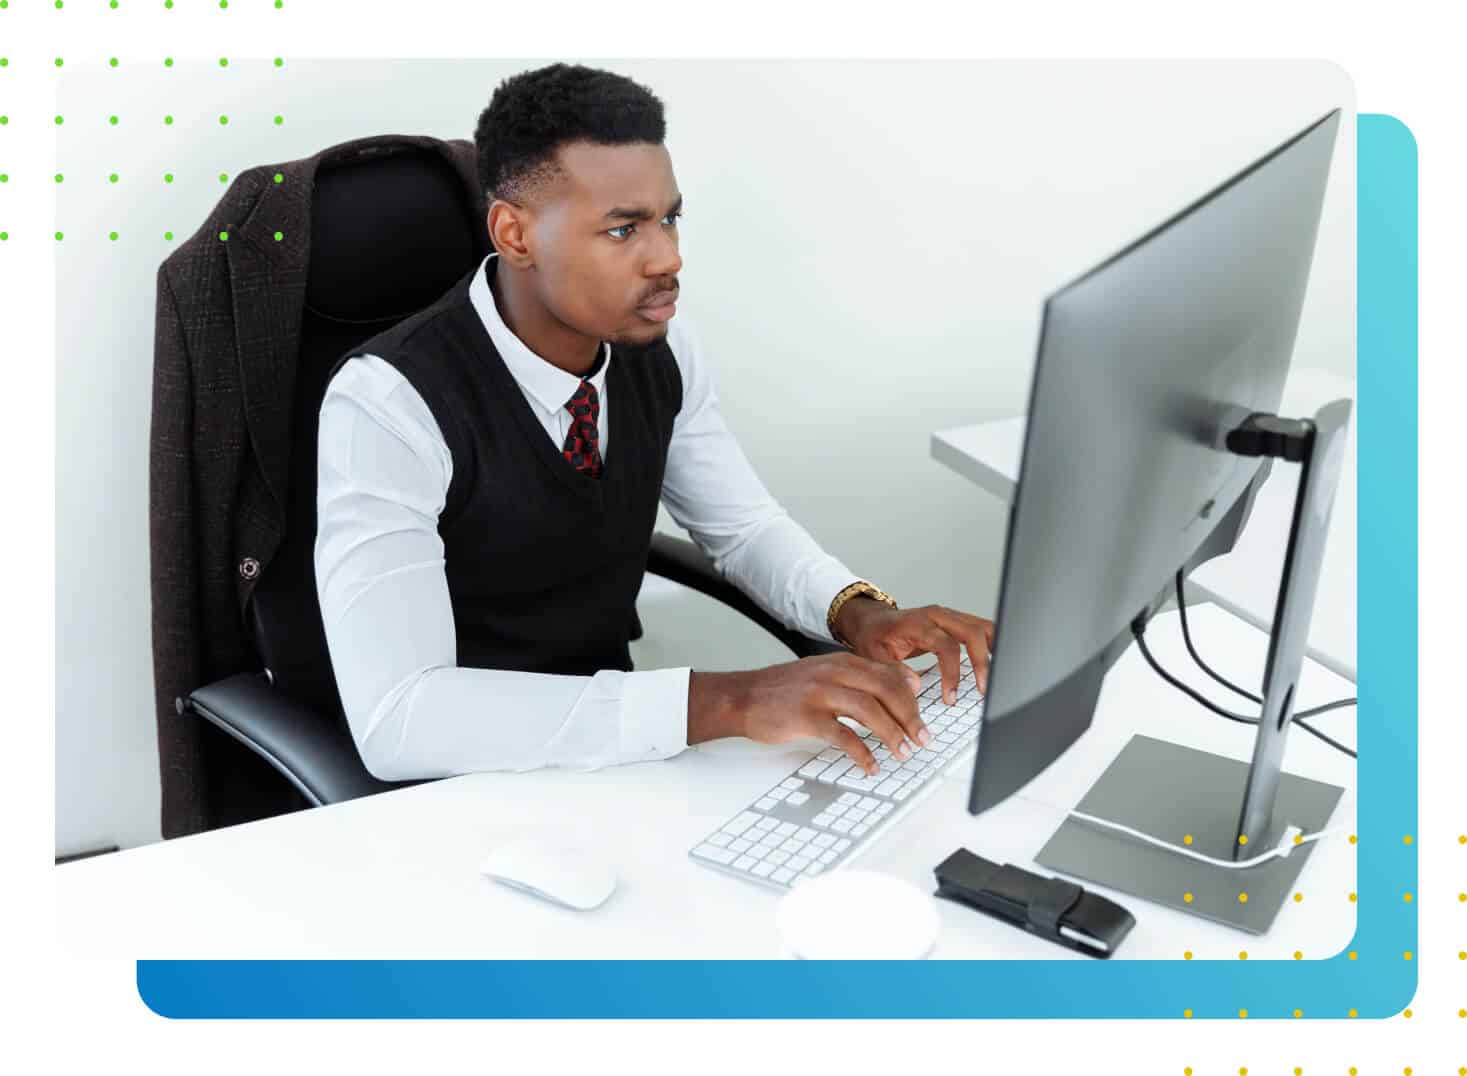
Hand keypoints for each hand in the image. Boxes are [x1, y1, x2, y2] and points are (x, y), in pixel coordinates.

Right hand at [686, 653, 930, 776]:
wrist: (742, 697)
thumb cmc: (785, 690)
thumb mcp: (825, 674)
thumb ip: (860, 678)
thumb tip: (905, 683)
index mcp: (842, 662)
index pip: (888, 674)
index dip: (912, 698)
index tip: (925, 717)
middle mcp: (833, 673)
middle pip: (885, 690)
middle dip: (909, 716)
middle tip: (922, 739)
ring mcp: (819, 694)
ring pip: (868, 710)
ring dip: (891, 734)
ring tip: (903, 752)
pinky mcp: (805, 717)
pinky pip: (842, 736)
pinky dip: (862, 753)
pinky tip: (871, 765)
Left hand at [835, 597, 994, 703]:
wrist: (872, 621)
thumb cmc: (874, 637)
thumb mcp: (874, 656)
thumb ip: (893, 671)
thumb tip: (915, 686)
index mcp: (918, 623)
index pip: (946, 645)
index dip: (952, 672)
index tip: (950, 696)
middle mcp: (937, 616)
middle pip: (972, 631)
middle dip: (982, 662)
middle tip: (984, 689)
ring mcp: (948, 617)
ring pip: (982, 626)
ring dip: (993, 651)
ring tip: (997, 677)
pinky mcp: (955, 622)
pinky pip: (980, 629)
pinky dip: (991, 644)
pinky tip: (995, 662)